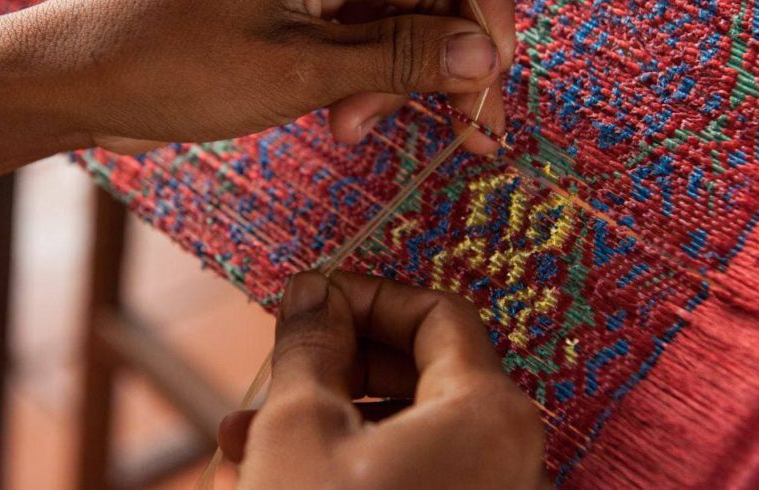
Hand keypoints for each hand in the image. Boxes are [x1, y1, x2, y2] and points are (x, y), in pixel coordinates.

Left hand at [36, 0, 514, 153]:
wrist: (72, 79)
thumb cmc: (166, 62)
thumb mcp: (297, 70)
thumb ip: (400, 59)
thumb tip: (487, 59)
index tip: (493, 70)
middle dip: (445, 56)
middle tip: (466, 131)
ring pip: (395, 16)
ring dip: (397, 78)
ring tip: (356, 129)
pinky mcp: (289, 5)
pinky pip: (357, 36)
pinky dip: (363, 81)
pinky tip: (341, 122)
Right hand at [217, 272, 546, 488]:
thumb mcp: (301, 427)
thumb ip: (311, 344)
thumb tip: (312, 289)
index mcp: (489, 416)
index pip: (438, 313)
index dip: (368, 295)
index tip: (310, 299)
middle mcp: (509, 457)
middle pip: (425, 370)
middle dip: (339, 360)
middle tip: (278, 362)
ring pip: (408, 427)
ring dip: (331, 413)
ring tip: (249, 431)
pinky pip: (411, 469)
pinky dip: (352, 458)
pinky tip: (278, 468)